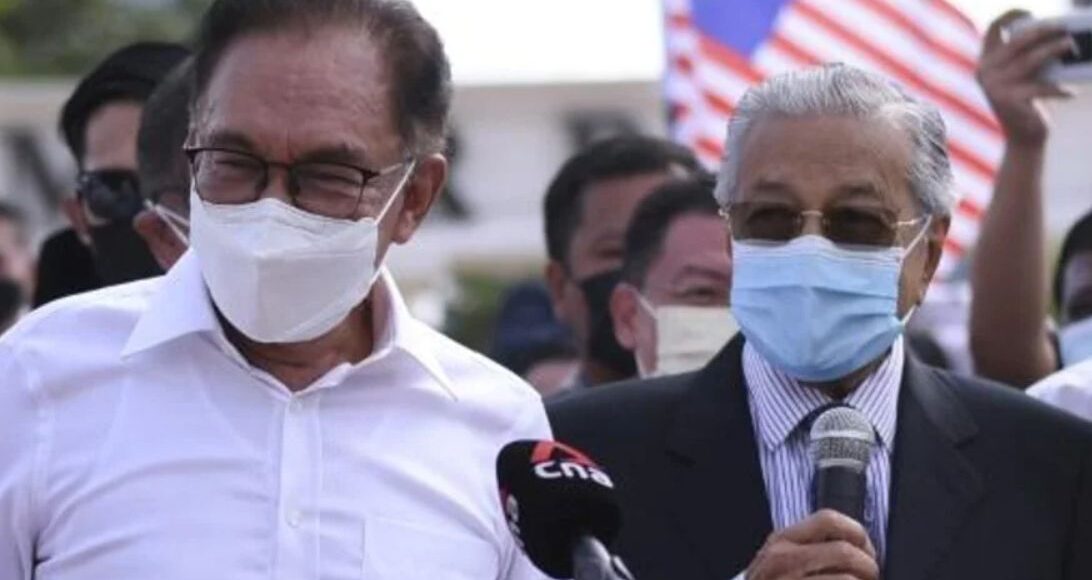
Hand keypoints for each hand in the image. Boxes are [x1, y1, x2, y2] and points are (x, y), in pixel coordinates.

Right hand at [745, 510, 878, 579]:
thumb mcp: (781, 560)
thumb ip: (811, 547)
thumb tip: (860, 545)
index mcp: (781, 540)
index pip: (829, 519)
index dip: (857, 533)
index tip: (866, 550)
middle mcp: (782, 560)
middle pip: (844, 551)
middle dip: (868, 567)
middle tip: (870, 577)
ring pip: (847, 579)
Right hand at [977, 10, 1075, 145]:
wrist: (1024, 138)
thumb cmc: (1029, 101)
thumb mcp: (1026, 75)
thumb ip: (1029, 55)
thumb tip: (1056, 33)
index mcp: (985, 63)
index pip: (993, 30)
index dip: (1011, 16)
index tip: (1031, 11)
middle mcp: (985, 72)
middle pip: (1016, 41)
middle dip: (1042, 30)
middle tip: (1062, 27)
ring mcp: (995, 86)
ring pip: (1030, 60)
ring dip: (1054, 50)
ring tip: (1070, 45)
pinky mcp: (1009, 101)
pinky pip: (1040, 87)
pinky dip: (1059, 89)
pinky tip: (1071, 93)